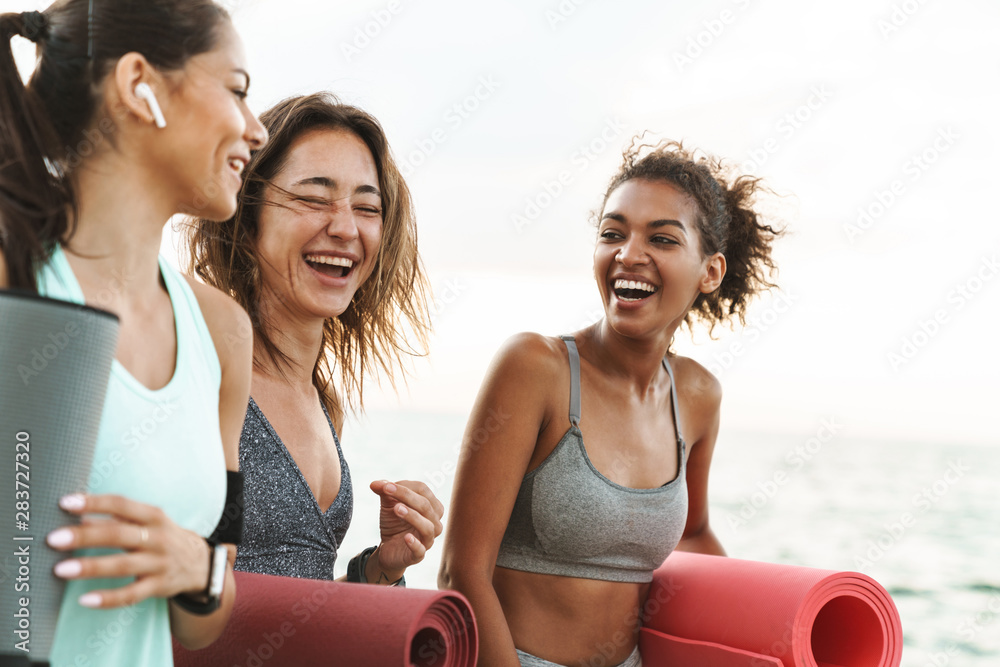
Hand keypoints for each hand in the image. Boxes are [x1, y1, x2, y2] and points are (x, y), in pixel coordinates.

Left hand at [47, 493, 210, 608]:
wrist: (200, 563)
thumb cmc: (163, 538)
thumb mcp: (148, 522)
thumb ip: (116, 520)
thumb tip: (77, 516)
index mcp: (153, 516)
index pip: (121, 505)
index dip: (94, 503)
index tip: (65, 502)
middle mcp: (157, 538)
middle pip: (118, 534)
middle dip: (85, 536)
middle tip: (53, 538)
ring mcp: (159, 563)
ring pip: (122, 565)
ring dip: (90, 566)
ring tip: (60, 570)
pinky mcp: (158, 586)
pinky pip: (131, 595)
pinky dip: (108, 598)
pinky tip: (85, 600)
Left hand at [368, 480, 443, 580]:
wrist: (388, 548)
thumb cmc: (394, 522)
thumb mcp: (389, 505)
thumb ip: (385, 492)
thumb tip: (375, 483)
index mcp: (432, 506)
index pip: (423, 491)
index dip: (405, 486)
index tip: (385, 486)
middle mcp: (434, 522)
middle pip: (426, 506)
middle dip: (406, 496)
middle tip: (387, 490)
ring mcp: (428, 540)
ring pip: (427, 527)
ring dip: (413, 516)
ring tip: (397, 508)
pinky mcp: (418, 556)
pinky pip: (421, 550)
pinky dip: (415, 543)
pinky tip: (407, 537)